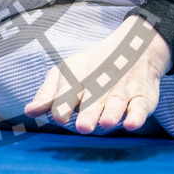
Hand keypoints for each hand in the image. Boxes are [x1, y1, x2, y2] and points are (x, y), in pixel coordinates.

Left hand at [24, 16, 170, 133]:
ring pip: (117, 101)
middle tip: (83, 128)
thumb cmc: (93, 67)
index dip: (64, 103)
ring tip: (106, 124)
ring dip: (112, 112)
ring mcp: (123, 89)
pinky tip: (132, 124)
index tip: (58, 117)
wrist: (135, 46)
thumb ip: (48, 94)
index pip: (70, 89)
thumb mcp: (67, 73)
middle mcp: (101, 83)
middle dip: (89, 113)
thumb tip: (30, 111)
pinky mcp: (143, 96)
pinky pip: (141, 106)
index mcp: (79, 77)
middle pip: (94, 99)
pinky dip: (138, 115)